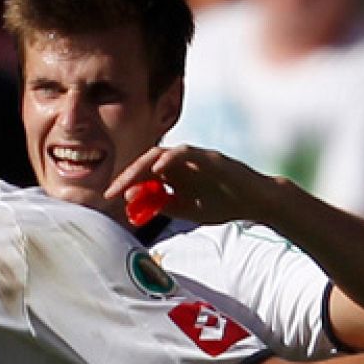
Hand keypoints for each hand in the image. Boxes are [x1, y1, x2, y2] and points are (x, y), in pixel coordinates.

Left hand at [105, 145, 282, 225]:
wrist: (255, 202)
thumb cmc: (222, 204)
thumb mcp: (186, 210)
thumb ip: (162, 205)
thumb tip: (133, 202)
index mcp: (174, 174)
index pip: (143, 174)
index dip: (124, 183)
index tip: (108, 197)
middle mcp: (181, 162)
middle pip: (147, 161)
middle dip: (128, 176)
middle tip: (112, 191)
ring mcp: (196, 157)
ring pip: (163, 154)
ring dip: (143, 167)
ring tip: (128, 180)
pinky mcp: (210, 157)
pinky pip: (187, 153)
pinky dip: (171, 157)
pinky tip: (158, 167)